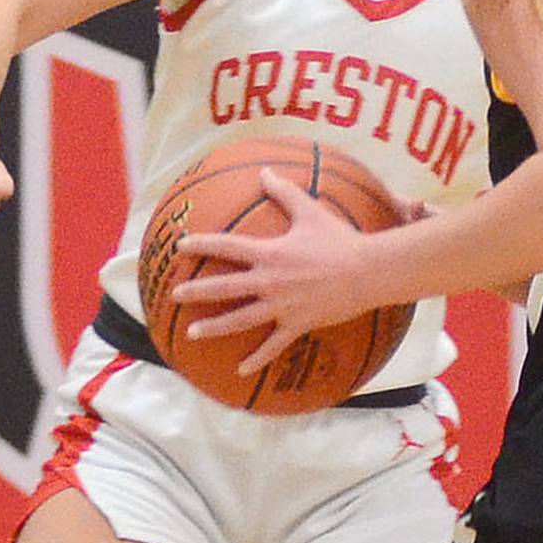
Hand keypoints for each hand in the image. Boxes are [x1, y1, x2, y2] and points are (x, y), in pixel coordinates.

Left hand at [172, 168, 387, 375]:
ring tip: (192, 333)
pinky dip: (257, 359)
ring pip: (241, 320)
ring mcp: (282, 306)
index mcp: (270, 253)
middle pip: (225, 287)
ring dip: (215, 327)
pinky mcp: (297, 324)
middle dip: (197, 291)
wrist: (366, 272)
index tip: (181, 246)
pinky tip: (240, 371)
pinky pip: (273, 346)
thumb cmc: (339, 240)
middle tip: (175, 295)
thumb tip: (265, 172)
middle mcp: (270, 281)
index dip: (203, 244)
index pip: (228, 247)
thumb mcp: (310, 212)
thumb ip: (284, 192)